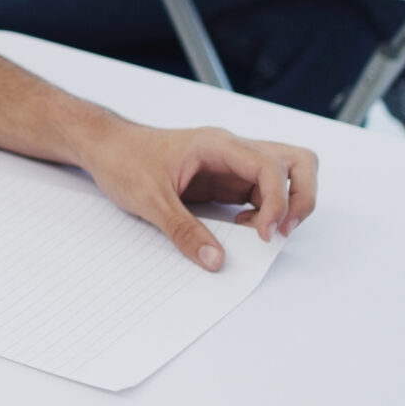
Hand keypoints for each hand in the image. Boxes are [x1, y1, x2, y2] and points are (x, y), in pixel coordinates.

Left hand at [73, 120, 319, 269]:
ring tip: (267, 233)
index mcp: (217, 145)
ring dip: (287, 205)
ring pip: (284, 176)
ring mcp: (231, 165)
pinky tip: (246, 229)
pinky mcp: (225, 181)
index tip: (265, 233)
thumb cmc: (123, 159)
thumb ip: (183, 230)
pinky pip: (262, 193)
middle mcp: (232, 151)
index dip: (278, 201)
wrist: (104, 147)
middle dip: (301, 196)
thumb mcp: (149, 199)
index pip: (271, 166)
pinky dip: (266, 212)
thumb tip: (215, 260)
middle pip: (295, 161)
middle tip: (282, 229)